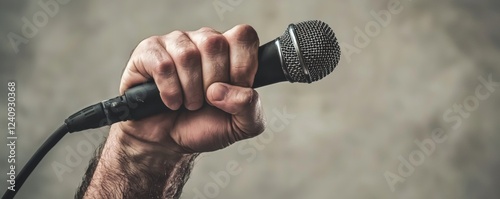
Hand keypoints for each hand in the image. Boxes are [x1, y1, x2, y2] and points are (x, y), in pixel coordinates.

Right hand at [114, 24, 264, 155]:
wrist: (168, 141)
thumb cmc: (204, 126)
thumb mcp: (241, 125)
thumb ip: (251, 106)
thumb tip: (226, 89)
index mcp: (230, 51)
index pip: (244, 35)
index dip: (242, 66)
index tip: (233, 89)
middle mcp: (204, 40)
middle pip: (215, 44)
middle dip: (214, 83)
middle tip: (207, 101)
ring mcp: (176, 43)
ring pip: (188, 56)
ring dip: (191, 91)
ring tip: (189, 103)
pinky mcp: (149, 52)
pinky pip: (163, 66)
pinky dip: (170, 92)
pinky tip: (171, 101)